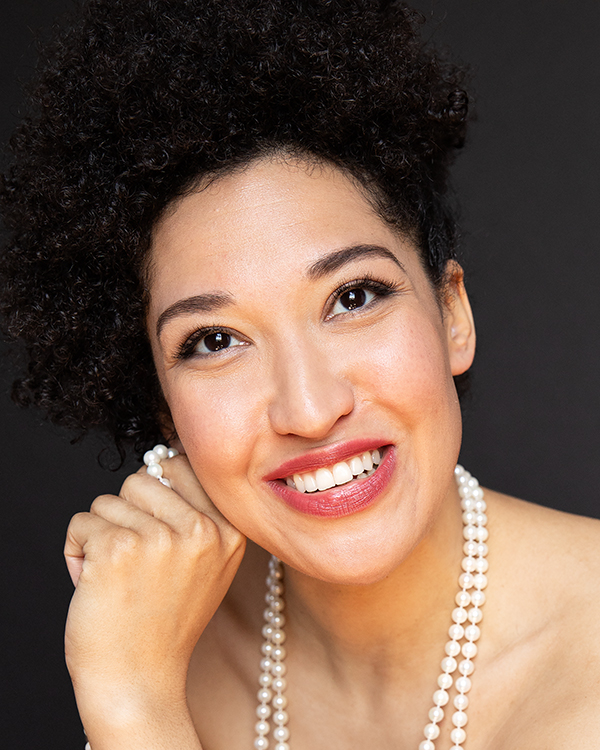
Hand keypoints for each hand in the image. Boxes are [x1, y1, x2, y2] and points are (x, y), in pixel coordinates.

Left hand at [63, 454, 245, 730]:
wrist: (139, 679)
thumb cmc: (165, 620)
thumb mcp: (208, 563)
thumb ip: (196, 512)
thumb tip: (162, 458)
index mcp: (230, 529)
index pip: (182, 467)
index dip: (156, 493)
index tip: (154, 527)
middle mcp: (203, 530)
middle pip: (141, 478)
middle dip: (127, 514)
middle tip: (135, 560)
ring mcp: (162, 538)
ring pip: (108, 500)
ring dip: (101, 533)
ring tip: (117, 574)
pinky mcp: (119, 548)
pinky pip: (81, 522)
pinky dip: (76, 549)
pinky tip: (94, 582)